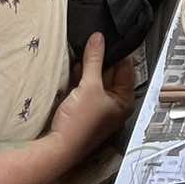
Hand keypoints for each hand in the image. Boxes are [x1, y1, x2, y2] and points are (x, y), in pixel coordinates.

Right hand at [49, 34, 131, 159]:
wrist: (58, 147)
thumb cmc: (80, 122)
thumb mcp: (89, 86)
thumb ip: (94, 60)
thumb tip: (98, 38)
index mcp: (125, 100)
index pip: (126, 69)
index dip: (118, 52)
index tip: (109, 36)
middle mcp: (115, 104)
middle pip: (112, 73)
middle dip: (102, 58)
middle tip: (94, 40)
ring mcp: (100, 107)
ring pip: (98, 79)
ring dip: (90, 67)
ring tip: (84, 49)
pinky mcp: (85, 109)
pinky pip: (87, 88)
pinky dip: (82, 78)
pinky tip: (76, 67)